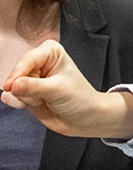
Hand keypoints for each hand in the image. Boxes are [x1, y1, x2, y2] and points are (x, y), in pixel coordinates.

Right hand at [1, 40, 132, 138]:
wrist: (84, 118)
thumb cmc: (79, 98)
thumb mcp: (57, 90)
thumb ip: (32, 87)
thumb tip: (11, 86)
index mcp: (50, 52)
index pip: (27, 60)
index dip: (18, 73)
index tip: (12, 86)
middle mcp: (39, 62)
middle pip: (17, 74)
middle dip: (26, 88)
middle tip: (44, 94)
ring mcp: (31, 78)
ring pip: (12, 88)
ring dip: (26, 98)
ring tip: (44, 99)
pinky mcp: (25, 92)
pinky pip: (11, 97)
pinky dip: (20, 103)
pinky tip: (37, 104)